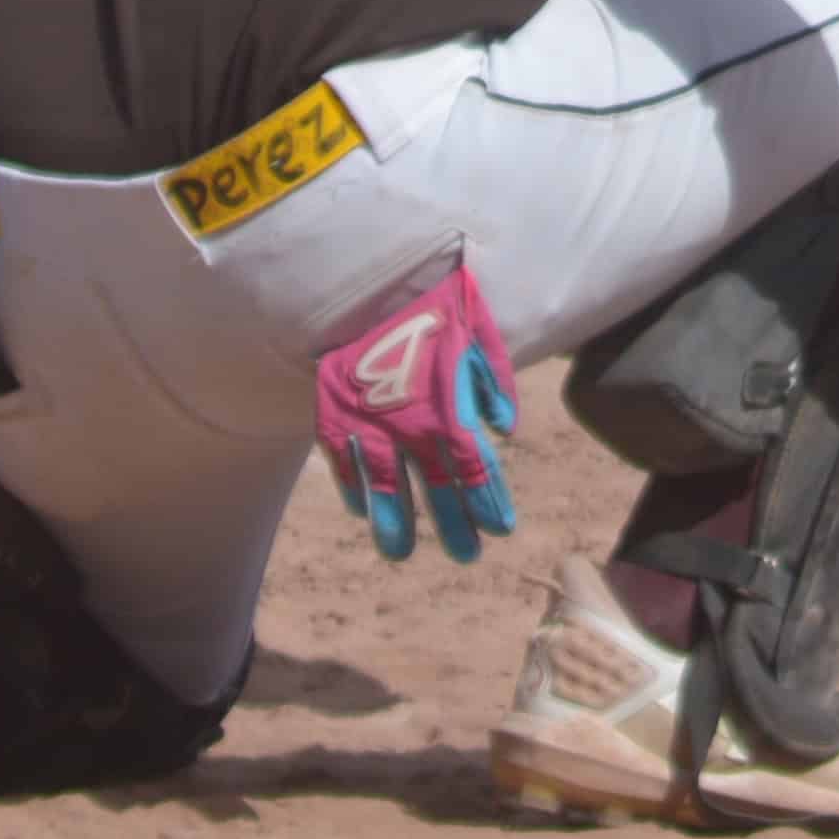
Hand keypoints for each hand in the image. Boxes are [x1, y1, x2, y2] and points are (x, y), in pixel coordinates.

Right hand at [313, 258, 520, 561]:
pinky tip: (361, 510)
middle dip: (451, 522)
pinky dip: (351, 486)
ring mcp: (368, 422)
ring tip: (400, 553)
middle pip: (434, 487)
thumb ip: (496, 379)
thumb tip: (504, 428)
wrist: (373, 283)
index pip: (473, 469)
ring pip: (383, 486)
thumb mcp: (479, 331)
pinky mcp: (334, 413)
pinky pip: (343, 461)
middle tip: (467, 555)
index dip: (487, 500)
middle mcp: (409, 424)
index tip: (500, 528)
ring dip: (393, 521)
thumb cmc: (436, 306)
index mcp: (447, 408)